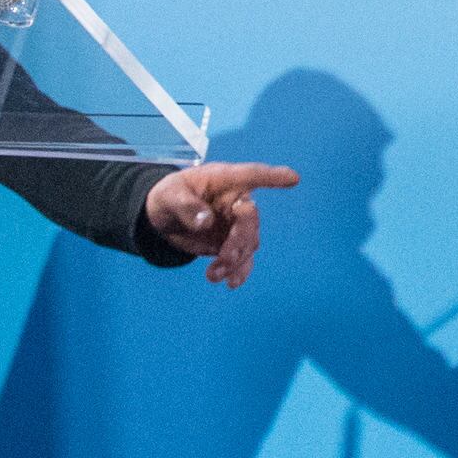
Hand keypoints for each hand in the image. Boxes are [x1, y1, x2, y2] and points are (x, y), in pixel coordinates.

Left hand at [141, 160, 300, 287]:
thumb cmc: (170, 196)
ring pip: (248, 242)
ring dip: (235, 260)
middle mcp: (236, 201)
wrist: (164, 219)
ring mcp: (236, 224)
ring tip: (213, 274)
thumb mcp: (170, 196)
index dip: (272, 176)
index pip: (251, 175)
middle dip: (240, 240)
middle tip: (223, 258)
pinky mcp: (231, 244)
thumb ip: (187, 207)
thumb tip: (206, 221)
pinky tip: (231, 283)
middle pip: (250, 219)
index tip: (293, 178)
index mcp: (225, 180)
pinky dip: (240, 272)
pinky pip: (243, 258)